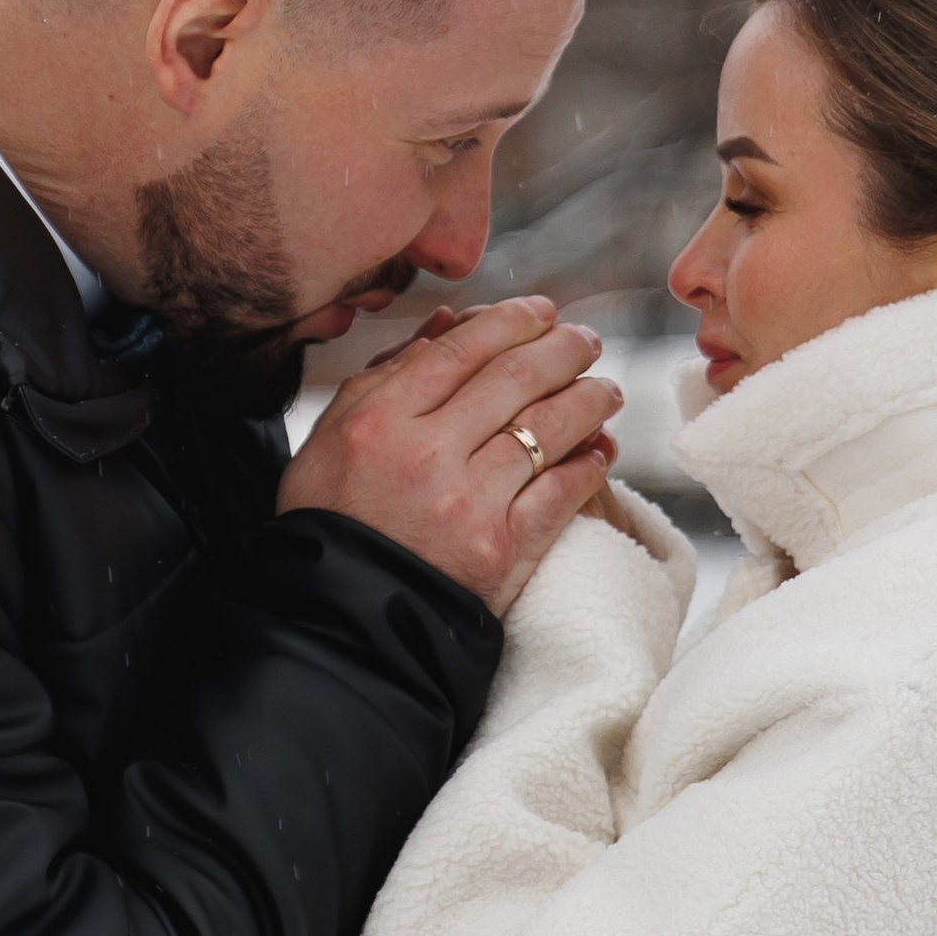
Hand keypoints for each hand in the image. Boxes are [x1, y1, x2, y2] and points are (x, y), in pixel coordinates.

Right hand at [277, 297, 621, 615]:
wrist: (342, 623)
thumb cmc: (333, 524)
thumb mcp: (329, 441)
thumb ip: (383, 378)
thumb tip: (445, 327)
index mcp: (381, 420)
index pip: (461, 349)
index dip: (511, 321)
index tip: (540, 312)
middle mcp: (428, 455)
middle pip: (515, 379)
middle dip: (563, 350)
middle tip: (586, 341)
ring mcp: (471, 502)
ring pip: (549, 428)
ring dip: (590, 400)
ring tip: (607, 389)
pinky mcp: (505, 549)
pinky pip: (563, 492)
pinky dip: (590, 464)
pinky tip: (601, 449)